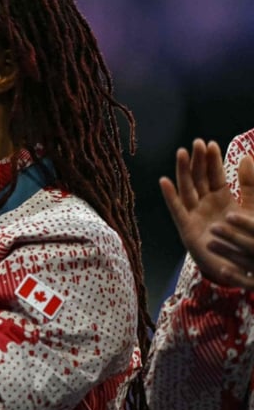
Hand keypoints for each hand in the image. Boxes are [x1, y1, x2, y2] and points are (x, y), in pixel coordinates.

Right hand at [160, 139, 253, 288]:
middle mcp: (205, 205)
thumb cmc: (247, 240)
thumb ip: (250, 185)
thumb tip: (246, 157)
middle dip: (197, 161)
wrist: (242, 266)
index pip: (214, 175)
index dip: (212, 160)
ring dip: (183, 171)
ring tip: (181, 153)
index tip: (210, 144)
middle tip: (196, 143)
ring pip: (187, 189)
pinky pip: (177, 210)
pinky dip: (170, 196)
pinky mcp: (187, 229)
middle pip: (199, 179)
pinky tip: (164, 181)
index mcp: (221, 200)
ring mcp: (195, 216)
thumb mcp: (253, 209)